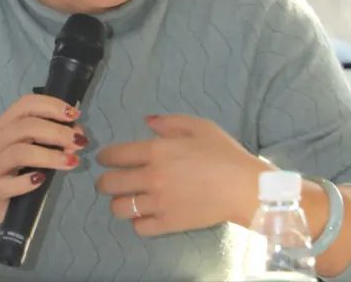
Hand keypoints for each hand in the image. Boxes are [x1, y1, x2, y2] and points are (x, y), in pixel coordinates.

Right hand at [0, 94, 87, 237]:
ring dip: (50, 155)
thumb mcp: (16, 147)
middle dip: (58, 132)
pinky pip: (11, 184)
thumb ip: (42, 138)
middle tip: (80, 141)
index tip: (75, 115)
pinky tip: (43, 180)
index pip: (27, 104)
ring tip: (72, 161)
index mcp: (3, 125)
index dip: (52, 105)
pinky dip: (29, 181)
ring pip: (20, 152)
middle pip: (27, 126)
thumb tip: (76, 134)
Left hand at [95, 114, 271, 236]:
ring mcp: (159, 203)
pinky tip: (145, 215)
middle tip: (111, 182)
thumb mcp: (200, 126)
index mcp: (156, 151)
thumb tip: (147, 122)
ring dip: (119, 203)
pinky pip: (139, 227)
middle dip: (105, 182)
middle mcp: (152, 177)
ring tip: (127, 200)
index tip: (105, 159)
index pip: (115, 155)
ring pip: (120, 208)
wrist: (244, 187)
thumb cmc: (224, 153)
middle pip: (110, 184)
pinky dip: (138, 222)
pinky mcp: (169, 223)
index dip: (105, 156)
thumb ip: (170, 122)